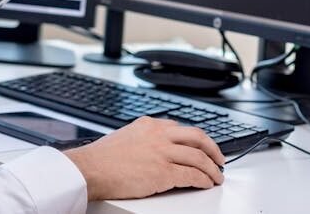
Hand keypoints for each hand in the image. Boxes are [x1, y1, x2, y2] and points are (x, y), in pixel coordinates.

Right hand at [63, 117, 224, 200]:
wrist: (90, 169)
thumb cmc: (102, 158)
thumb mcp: (125, 136)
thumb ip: (144, 138)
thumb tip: (156, 148)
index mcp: (149, 124)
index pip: (181, 128)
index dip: (196, 139)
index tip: (202, 146)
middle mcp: (159, 135)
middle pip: (197, 137)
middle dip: (213, 149)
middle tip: (219, 158)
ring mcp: (162, 153)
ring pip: (199, 157)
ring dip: (212, 168)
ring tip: (217, 176)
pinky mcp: (163, 173)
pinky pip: (192, 175)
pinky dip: (203, 180)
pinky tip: (206, 184)